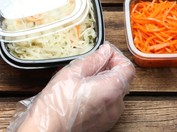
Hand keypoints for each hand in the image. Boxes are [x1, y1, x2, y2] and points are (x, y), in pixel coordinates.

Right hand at [8, 42, 134, 131]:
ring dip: (105, 81)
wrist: (49, 128)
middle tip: (91, 63)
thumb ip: (93, 60)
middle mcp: (116, 104)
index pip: (127, 67)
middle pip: (122, 79)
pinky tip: (83, 91)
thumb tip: (105, 51)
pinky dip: (101, 94)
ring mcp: (111, 116)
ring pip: (116, 92)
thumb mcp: (72, 72)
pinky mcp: (104, 123)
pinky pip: (109, 104)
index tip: (103, 52)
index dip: (116, 56)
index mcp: (111, 89)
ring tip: (84, 77)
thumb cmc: (57, 102)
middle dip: (110, 67)